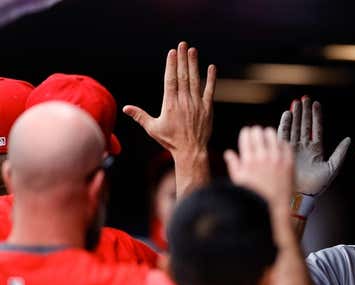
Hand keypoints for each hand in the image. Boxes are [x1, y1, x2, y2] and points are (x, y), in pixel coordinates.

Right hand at [123, 41, 215, 162]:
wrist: (191, 151)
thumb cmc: (170, 141)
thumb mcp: (153, 128)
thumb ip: (140, 116)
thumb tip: (124, 108)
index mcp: (170, 104)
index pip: (170, 80)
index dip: (171, 65)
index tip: (172, 52)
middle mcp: (184, 102)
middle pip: (183, 76)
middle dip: (182, 59)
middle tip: (182, 44)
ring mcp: (197, 104)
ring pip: (195, 80)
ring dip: (194, 64)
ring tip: (193, 50)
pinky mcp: (208, 109)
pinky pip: (210, 91)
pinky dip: (211, 79)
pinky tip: (211, 67)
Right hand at [223, 126, 293, 208]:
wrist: (273, 208)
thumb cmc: (254, 197)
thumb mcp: (238, 181)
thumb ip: (233, 164)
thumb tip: (228, 153)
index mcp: (248, 160)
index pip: (246, 137)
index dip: (246, 132)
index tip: (247, 132)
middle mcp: (262, 157)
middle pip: (259, 133)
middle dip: (257, 132)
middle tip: (258, 132)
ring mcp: (277, 159)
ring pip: (273, 136)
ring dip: (269, 134)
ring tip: (268, 135)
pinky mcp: (288, 163)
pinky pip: (286, 146)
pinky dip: (282, 143)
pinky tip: (280, 144)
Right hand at [277, 96, 349, 195]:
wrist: (301, 194)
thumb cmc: (317, 185)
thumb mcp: (332, 167)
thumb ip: (340, 153)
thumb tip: (348, 140)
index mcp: (316, 150)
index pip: (316, 129)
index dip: (316, 116)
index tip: (316, 104)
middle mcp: (304, 147)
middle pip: (304, 125)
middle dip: (305, 112)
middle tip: (305, 98)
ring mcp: (294, 148)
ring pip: (294, 127)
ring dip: (296, 115)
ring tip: (296, 103)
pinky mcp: (284, 151)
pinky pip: (284, 135)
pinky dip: (285, 124)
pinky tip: (287, 114)